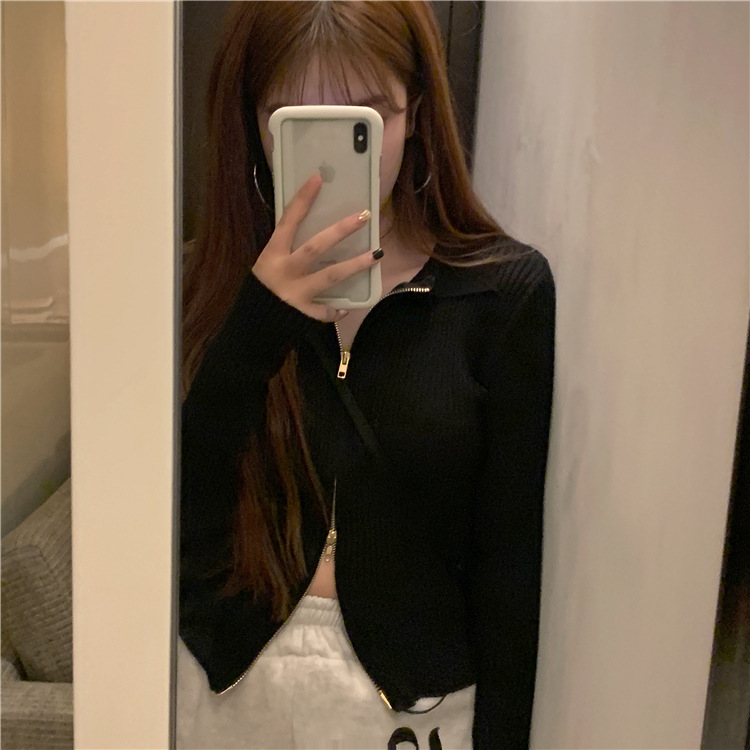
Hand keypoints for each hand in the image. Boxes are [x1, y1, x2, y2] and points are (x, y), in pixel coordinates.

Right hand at [251, 172, 381, 321]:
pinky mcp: (304, 312)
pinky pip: (326, 310)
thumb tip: (320, 232)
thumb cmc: (262, 287)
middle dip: (341, 230)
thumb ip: (288, 250)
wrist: (252, 324)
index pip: (288, 220)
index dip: (303, 199)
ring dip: (356, 265)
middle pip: (316, 246)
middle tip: (364, 216)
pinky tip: (345, 307)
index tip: (318, 178)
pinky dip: (337, 310)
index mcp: (273, 253)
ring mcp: (296, 292)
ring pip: (331, 276)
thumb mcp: (268, 263)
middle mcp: (285, 270)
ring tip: (377, 254)